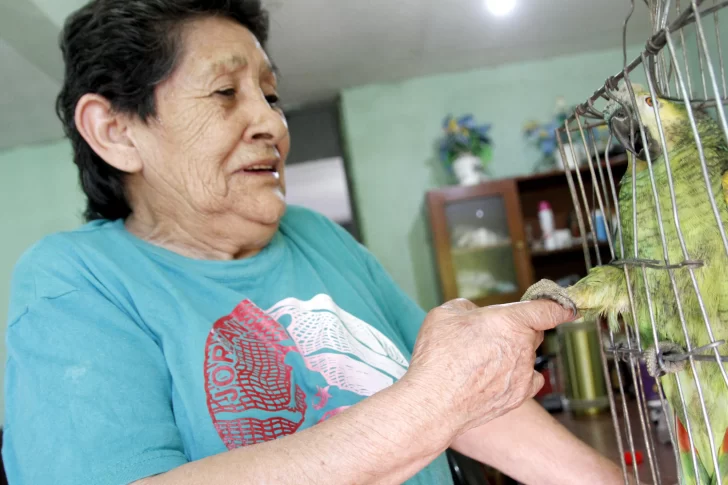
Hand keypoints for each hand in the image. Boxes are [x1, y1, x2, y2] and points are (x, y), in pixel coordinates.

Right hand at [404, 298, 574, 439]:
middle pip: (532, 333)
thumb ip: (468, 308)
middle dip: (515, 330)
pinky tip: (498, 376)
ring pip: (526, 356)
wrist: (434, 403)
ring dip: (511, 354)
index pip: (547, 310)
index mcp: (510, 321)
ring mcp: (524, 375)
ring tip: (480, 362)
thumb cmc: (438, 357)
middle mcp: (523, 348)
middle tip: (486, 336)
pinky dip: (517, 376)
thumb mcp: (445, 314)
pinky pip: (528, 379)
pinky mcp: (519, 396)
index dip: (560, 307)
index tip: (568, 308)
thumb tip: (476, 316)